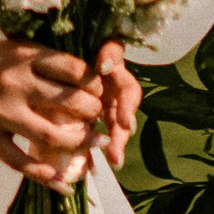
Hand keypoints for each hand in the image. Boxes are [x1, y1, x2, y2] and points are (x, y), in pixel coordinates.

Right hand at [0, 34, 110, 186]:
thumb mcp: (11, 50)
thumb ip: (40, 64)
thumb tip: (79, 82)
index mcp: (24, 56)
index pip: (74, 69)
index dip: (94, 83)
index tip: (101, 90)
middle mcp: (16, 83)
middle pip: (70, 102)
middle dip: (94, 112)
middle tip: (100, 117)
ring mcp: (1, 112)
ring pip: (53, 135)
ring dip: (81, 143)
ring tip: (97, 145)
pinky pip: (20, 162)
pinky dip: (45, 176)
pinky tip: (64, 185)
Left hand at [87, 42, 142, 170]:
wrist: (83, 48)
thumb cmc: (96, 48)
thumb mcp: (106, 47)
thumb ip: (110, 53)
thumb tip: (104, 67)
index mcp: (120, 79)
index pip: (129, 94)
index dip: (128, 108)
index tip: (126, 125)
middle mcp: (117, 96)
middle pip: (123, 119)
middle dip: (120, 138)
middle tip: (116, 157)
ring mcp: (108, 107)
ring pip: (115, 130)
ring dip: (114, 147)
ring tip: (113, 163)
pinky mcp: (97, 116)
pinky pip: (100, 134)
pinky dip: (98, 149)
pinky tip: (93, 166)